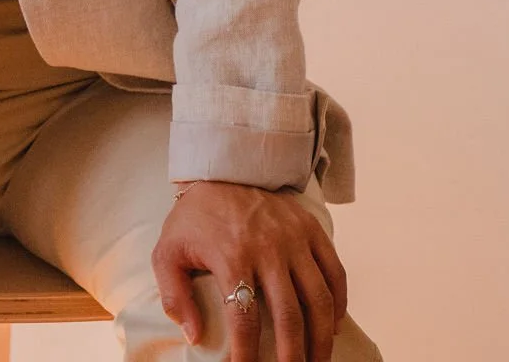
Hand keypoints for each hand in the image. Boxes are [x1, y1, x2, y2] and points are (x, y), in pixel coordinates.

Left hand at [152, 179, 347, 359]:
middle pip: (289, 316)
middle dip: (292, 356)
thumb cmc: (194, 216)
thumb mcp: (168, 251)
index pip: (245, 319)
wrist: (222, 166)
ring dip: (321, 338)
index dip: (247, 355)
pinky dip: (339, 301)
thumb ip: (174, 295)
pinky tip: (333, 325)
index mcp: (232, 255)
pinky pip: (334, 270)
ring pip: (318, 298)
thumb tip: (192, 336)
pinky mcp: (310, 227)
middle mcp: (268, 247)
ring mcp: (294, 237)